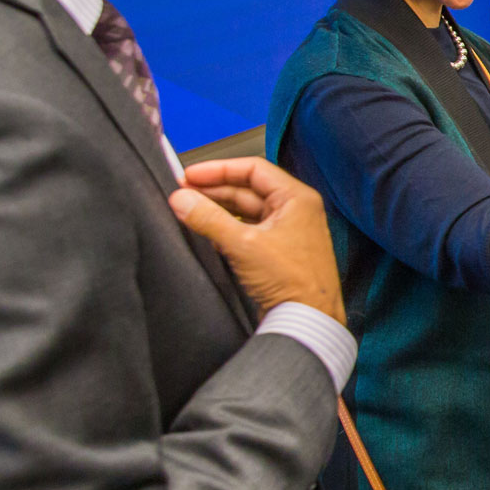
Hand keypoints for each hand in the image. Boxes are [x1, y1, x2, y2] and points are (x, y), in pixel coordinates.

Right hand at [170, 157, 344, 324]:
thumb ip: (209, 219)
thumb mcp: (243, 245)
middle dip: (213, 190)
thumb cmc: (294, 282)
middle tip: (182, 193)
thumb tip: (182, 199)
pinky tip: (205, 230)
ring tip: (188, 209)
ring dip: (217, 209)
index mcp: (297, 199)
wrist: (307, 319)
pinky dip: (226, 228)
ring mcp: (286, 231)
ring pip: (245, 211)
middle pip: (247, 189)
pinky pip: (247, 231)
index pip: (253, 169)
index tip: (190, 175)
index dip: (218, 170)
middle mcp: (295, 211)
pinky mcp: (276, 252)